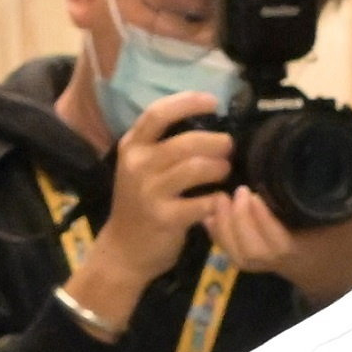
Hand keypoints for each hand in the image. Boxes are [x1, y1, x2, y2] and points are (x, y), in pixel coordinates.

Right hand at [82, 104, 244, 307]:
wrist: (123, 250)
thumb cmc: (139, 203)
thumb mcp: (140, 167)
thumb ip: (164, 144)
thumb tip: (205, 121)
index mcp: (132, 146)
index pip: (159, 113)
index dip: (188, 102)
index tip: (214, 101)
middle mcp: (137, 165)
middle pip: (187, 142)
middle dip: (216, 142)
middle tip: (228, 148)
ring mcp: (149, 192)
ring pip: (197, 168)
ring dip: (219, 168)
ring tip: (225, 171)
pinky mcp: (165, 218)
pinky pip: (203, 202)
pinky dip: (216, 199)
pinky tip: (218, 200)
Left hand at [205, 187, 351, 290]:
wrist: (342, 273)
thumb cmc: (348, 238)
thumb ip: (348, 183)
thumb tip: (344, 143)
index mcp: (306, 249)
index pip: (279, 243)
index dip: (263, 222)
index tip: (254, 194)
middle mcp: (282, 261)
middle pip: (252, 252)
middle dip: (238, 223)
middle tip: (236, 191)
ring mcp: (268, 263)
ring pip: (240, 255)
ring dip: (225, 228)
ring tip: (220, 198)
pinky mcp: (259, 261)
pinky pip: (234, 254)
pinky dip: (219, 235)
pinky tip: (209, 214)